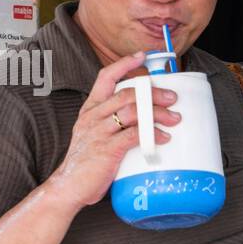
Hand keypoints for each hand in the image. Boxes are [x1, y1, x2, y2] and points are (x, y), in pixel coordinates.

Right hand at [47, 52, 181, 210]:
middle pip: (127, 93)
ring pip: (133, 111)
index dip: (125, 64)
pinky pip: (134, 135)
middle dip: (153, 93)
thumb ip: (115, 123)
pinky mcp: (107, 149)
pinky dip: (152, 135)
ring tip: (174, 118)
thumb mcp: (96, 135)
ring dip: (157, 113)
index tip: (142, 56)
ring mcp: (99, 132)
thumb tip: (146, 119)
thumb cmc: (87, 162)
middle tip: (172, 98)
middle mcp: (93, 116)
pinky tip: (163, 137)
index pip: (105, 77)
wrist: (68, 186)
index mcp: (90, 109)